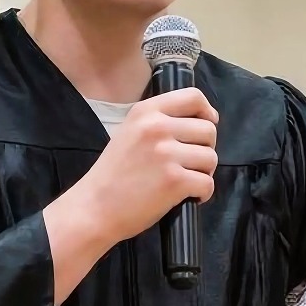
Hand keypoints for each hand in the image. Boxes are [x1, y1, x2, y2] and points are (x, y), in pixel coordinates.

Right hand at [76, 88, 218, 243]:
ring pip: (211, 158)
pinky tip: (190, 197)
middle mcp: (157, 127)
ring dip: (204, 173)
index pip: (193, 97)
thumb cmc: (112, 175)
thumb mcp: (129, 132)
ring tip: (186, 181)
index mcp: (146, 111)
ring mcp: (166, 153)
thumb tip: (199, 121)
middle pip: (208, 130)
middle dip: (206, 149)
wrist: (94, 208)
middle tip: (190, 164)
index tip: (206, 125)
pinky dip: (203, 194)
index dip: (207, 112)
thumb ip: (159, 122)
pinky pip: (208, 183)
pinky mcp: (174, 180)